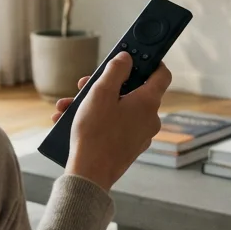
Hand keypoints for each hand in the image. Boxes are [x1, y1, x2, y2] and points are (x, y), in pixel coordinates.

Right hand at [62, 52, 170, 190]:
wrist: (90, 174)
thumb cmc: (95, 133)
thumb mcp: (101, 92)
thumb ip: (116, 70)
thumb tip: (126, 59)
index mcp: (149, 102)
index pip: (162, 74)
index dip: (151, 61)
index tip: (137, 55)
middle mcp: (150, 118)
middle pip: (133, 91)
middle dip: (106, 84)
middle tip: (85, 83)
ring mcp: (140, 135)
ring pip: (120, 109)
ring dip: (94, 103)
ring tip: (69, 106)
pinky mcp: (128, 147)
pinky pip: (115, 125)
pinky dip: (97, 119)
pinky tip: (71, 121)